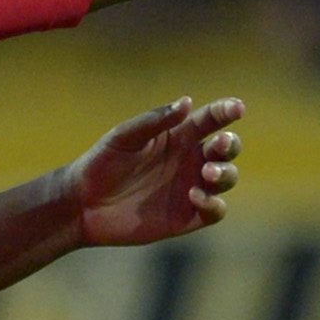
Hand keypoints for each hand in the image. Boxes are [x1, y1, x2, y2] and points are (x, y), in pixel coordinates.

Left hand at [71, 97, 243, 247]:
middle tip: (217, 145)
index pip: (210, 120)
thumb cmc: (102, 163)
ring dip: (225, 173)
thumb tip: (187, 102)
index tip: (235, 107)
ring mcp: (191, 188)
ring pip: (227, 178)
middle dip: (229, 145)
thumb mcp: (124, 137)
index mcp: (177, 136)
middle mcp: (189, 160)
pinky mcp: (187, 217)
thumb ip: (155, 121)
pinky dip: (213, 204)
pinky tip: (194, 196)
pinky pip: (215, 211)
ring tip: (206, 173)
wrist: (83, 204)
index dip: (225, 112)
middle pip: (227, 149)